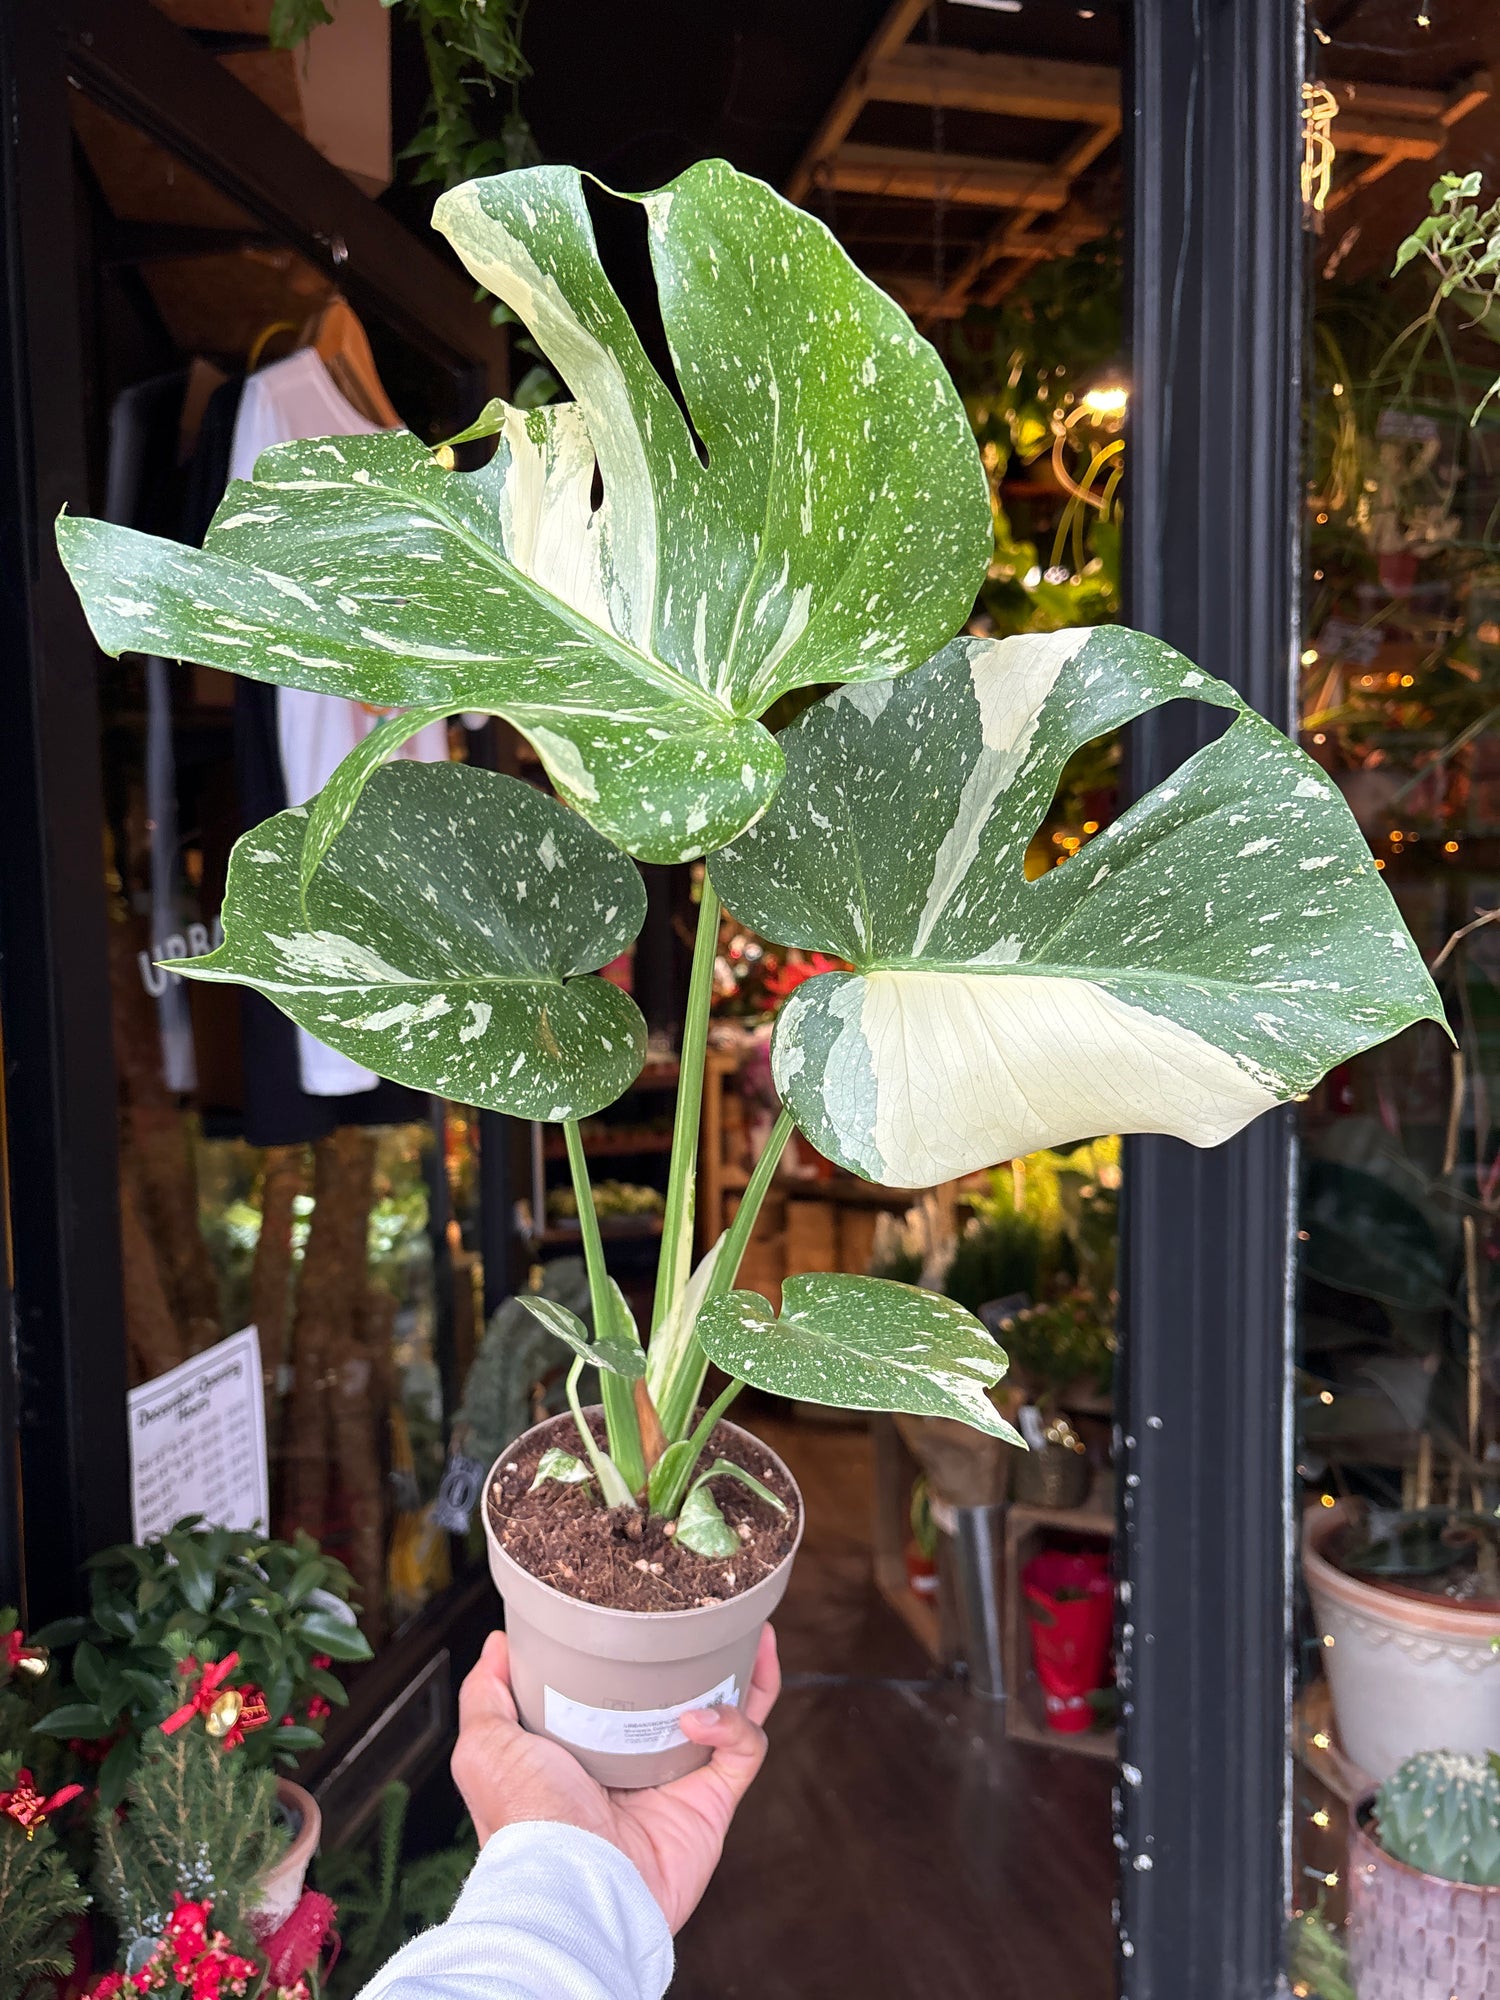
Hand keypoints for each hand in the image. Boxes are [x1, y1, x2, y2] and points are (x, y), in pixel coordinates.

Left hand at [451, 1624, 779, 1932]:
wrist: (570, 1887)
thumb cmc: (525, 1821)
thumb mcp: (485, 1745)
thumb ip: (487, 1692)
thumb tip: (499, 1644)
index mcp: (588, 1746)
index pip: (622, 1688)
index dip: (640, 1651)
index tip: (648, 1611)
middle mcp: (637, 1762)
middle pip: (687, 1694)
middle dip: (708, 1656)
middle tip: (718, 1617)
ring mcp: (679, 1783)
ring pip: (730, 1715)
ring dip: (746, 1676)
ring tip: (753, 1639)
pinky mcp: (712, 1804)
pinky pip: (745, 1750)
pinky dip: (736, 1723)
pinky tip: (703, 1715)